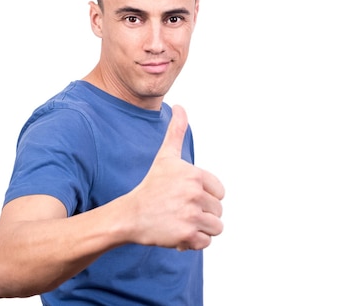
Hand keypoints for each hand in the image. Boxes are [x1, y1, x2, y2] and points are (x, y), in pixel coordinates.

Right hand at [125, 105, 224, 249]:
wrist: (130, 215)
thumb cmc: (151, 185)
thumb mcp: (165, 157)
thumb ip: (177, 132)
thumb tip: (180, 107)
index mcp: (195, 175)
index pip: (220, 192)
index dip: (206, 196)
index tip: (186, 196)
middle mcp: (195, 194)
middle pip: (218, 210)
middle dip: (203, 213)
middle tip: (181, 209)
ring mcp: (191, 216)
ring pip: (216, 227)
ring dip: (201, 228)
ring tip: (182, 221)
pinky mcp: (186, 235)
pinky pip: (206, 242)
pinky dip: (195, 241)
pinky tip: (179, 233)